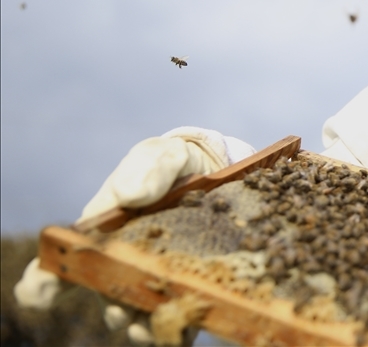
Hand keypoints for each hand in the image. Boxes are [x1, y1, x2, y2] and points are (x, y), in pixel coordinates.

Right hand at [14, 128, 253, 343]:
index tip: (41, 292)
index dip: (45, 282)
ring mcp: (154, 276)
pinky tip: (187, 320)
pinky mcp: (189, 286)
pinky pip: (179, 313)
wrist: (217, 172)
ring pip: (139, 311)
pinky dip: (180, 322)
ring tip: (150, 320)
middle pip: (107, 293)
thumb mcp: (162, 156)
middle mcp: (122, 261)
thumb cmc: (174, 165)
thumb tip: (131, 195)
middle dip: (112, 305)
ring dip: (142, 320)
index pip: (66, 262)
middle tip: (121, 309)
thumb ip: (148, 169)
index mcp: (103, 232)